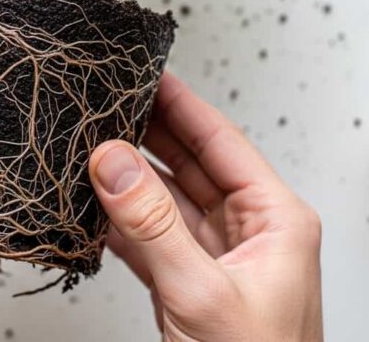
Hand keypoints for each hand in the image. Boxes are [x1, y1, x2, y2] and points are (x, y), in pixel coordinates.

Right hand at [89, 73, 322, 341]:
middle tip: (108, 102)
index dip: (182, 105)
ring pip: (169, 203)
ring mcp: (220, 261)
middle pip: (194, 165)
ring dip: (131, 180)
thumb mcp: (201, 294)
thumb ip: (152, 225)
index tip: (147, 74)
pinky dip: (123, 225)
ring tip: (91, 146)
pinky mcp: (192, 288)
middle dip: (150, 134)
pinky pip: (153, 241)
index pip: (223, 142)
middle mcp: (252, 234)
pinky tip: (94, 207)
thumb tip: (114, 162)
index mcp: (277, 221)